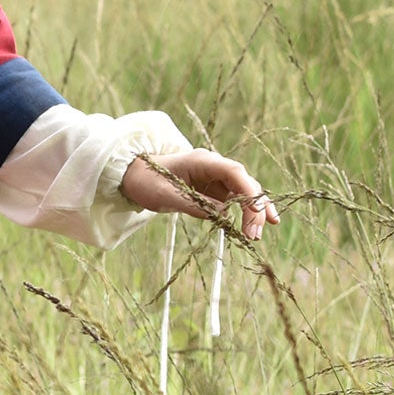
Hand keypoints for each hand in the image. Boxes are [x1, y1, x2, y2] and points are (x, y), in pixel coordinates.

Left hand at [120, 149, 278, 242]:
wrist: (133, 176)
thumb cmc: (146, 181)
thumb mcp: (164, 195)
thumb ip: (192, 204)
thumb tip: (223, 214)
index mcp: (203, 161)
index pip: (234, 172)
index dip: (248, 191)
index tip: (255, 213)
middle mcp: (214, 167)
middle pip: (245, 183)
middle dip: (255, 207)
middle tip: (256, 233)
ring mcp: (215, 179)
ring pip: (244, 192)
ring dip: (255, 211)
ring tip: (260, 233)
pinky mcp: (213, 191)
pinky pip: (235, 200)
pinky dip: (245, 213)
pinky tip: (254, 226)